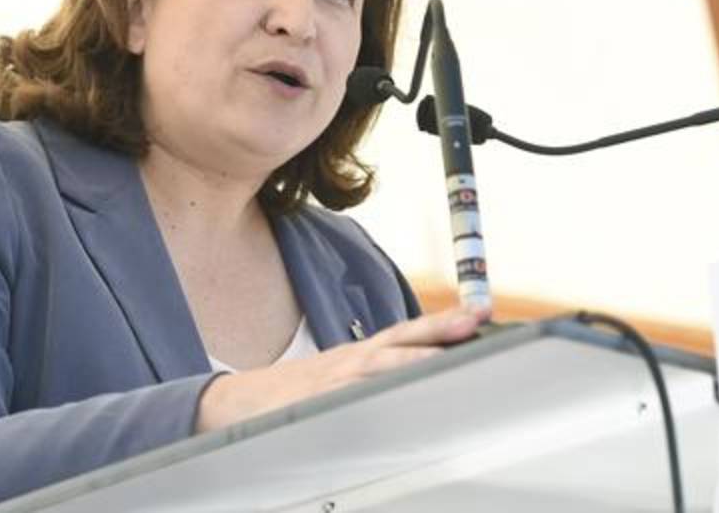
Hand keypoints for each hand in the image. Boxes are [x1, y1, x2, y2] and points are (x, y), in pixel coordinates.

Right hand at [194, 305, 489, 431]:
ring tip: (444, 357)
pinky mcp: (316, 406)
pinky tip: (394, 403)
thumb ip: (382, 372)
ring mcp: (335, 383)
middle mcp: (353, 362)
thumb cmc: (301, 391)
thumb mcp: (345, 374)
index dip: (443, 321)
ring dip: (412, 360)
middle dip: (439, 329)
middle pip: (402, 340)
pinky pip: (349, 402)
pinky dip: (370, 400)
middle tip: (474, 320)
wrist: (239, 403)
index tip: (480, 311)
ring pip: (380, 368)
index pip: (409, 331)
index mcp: (363, 354)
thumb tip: (428, 373)